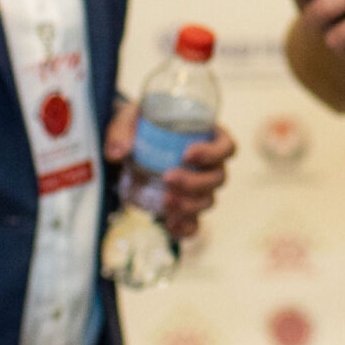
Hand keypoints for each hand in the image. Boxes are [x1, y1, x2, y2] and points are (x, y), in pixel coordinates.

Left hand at [104, 104, 236, 241]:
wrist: (129, 146)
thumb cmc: (140, 124)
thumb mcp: (130, 117)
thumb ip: (122, 131)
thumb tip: (118, 153)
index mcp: (207, 137)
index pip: (226, 147)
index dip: (213, 153)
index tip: (187, 154)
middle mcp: (210, 165)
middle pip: (218, 178)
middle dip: (195, 182)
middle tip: (167, 178)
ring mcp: (200, 189)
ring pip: (208, 201)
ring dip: (189, 204)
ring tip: (164, 202)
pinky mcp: (185, 207)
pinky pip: (194, 223)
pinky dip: (185, 228)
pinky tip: (169, 225)